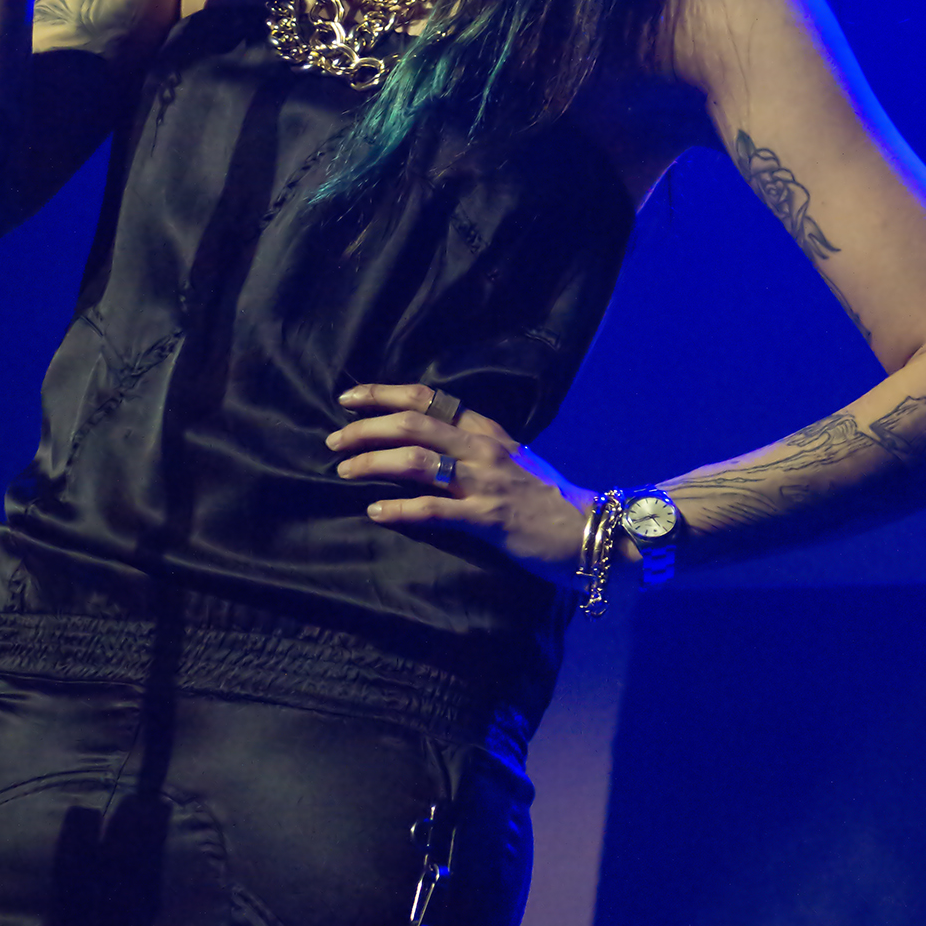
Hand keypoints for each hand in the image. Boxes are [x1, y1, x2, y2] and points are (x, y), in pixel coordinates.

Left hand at [327, 382, 594, 582]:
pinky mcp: (489, 518)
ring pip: (417, 460)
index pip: (429, 398)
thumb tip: (427, 444)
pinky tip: (376, 511)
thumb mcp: (511, 461)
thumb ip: (473, 448)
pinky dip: (400, 509)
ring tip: (343, 472)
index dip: (384, 394)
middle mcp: (483, 448)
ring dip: (373, 463)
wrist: (592, 531)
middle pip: (414, 423)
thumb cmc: (546, 500)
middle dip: (367, 428)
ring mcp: (486, 481)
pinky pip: (435, 510)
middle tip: (334, 442)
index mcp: (486, 430)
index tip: (348, 399)